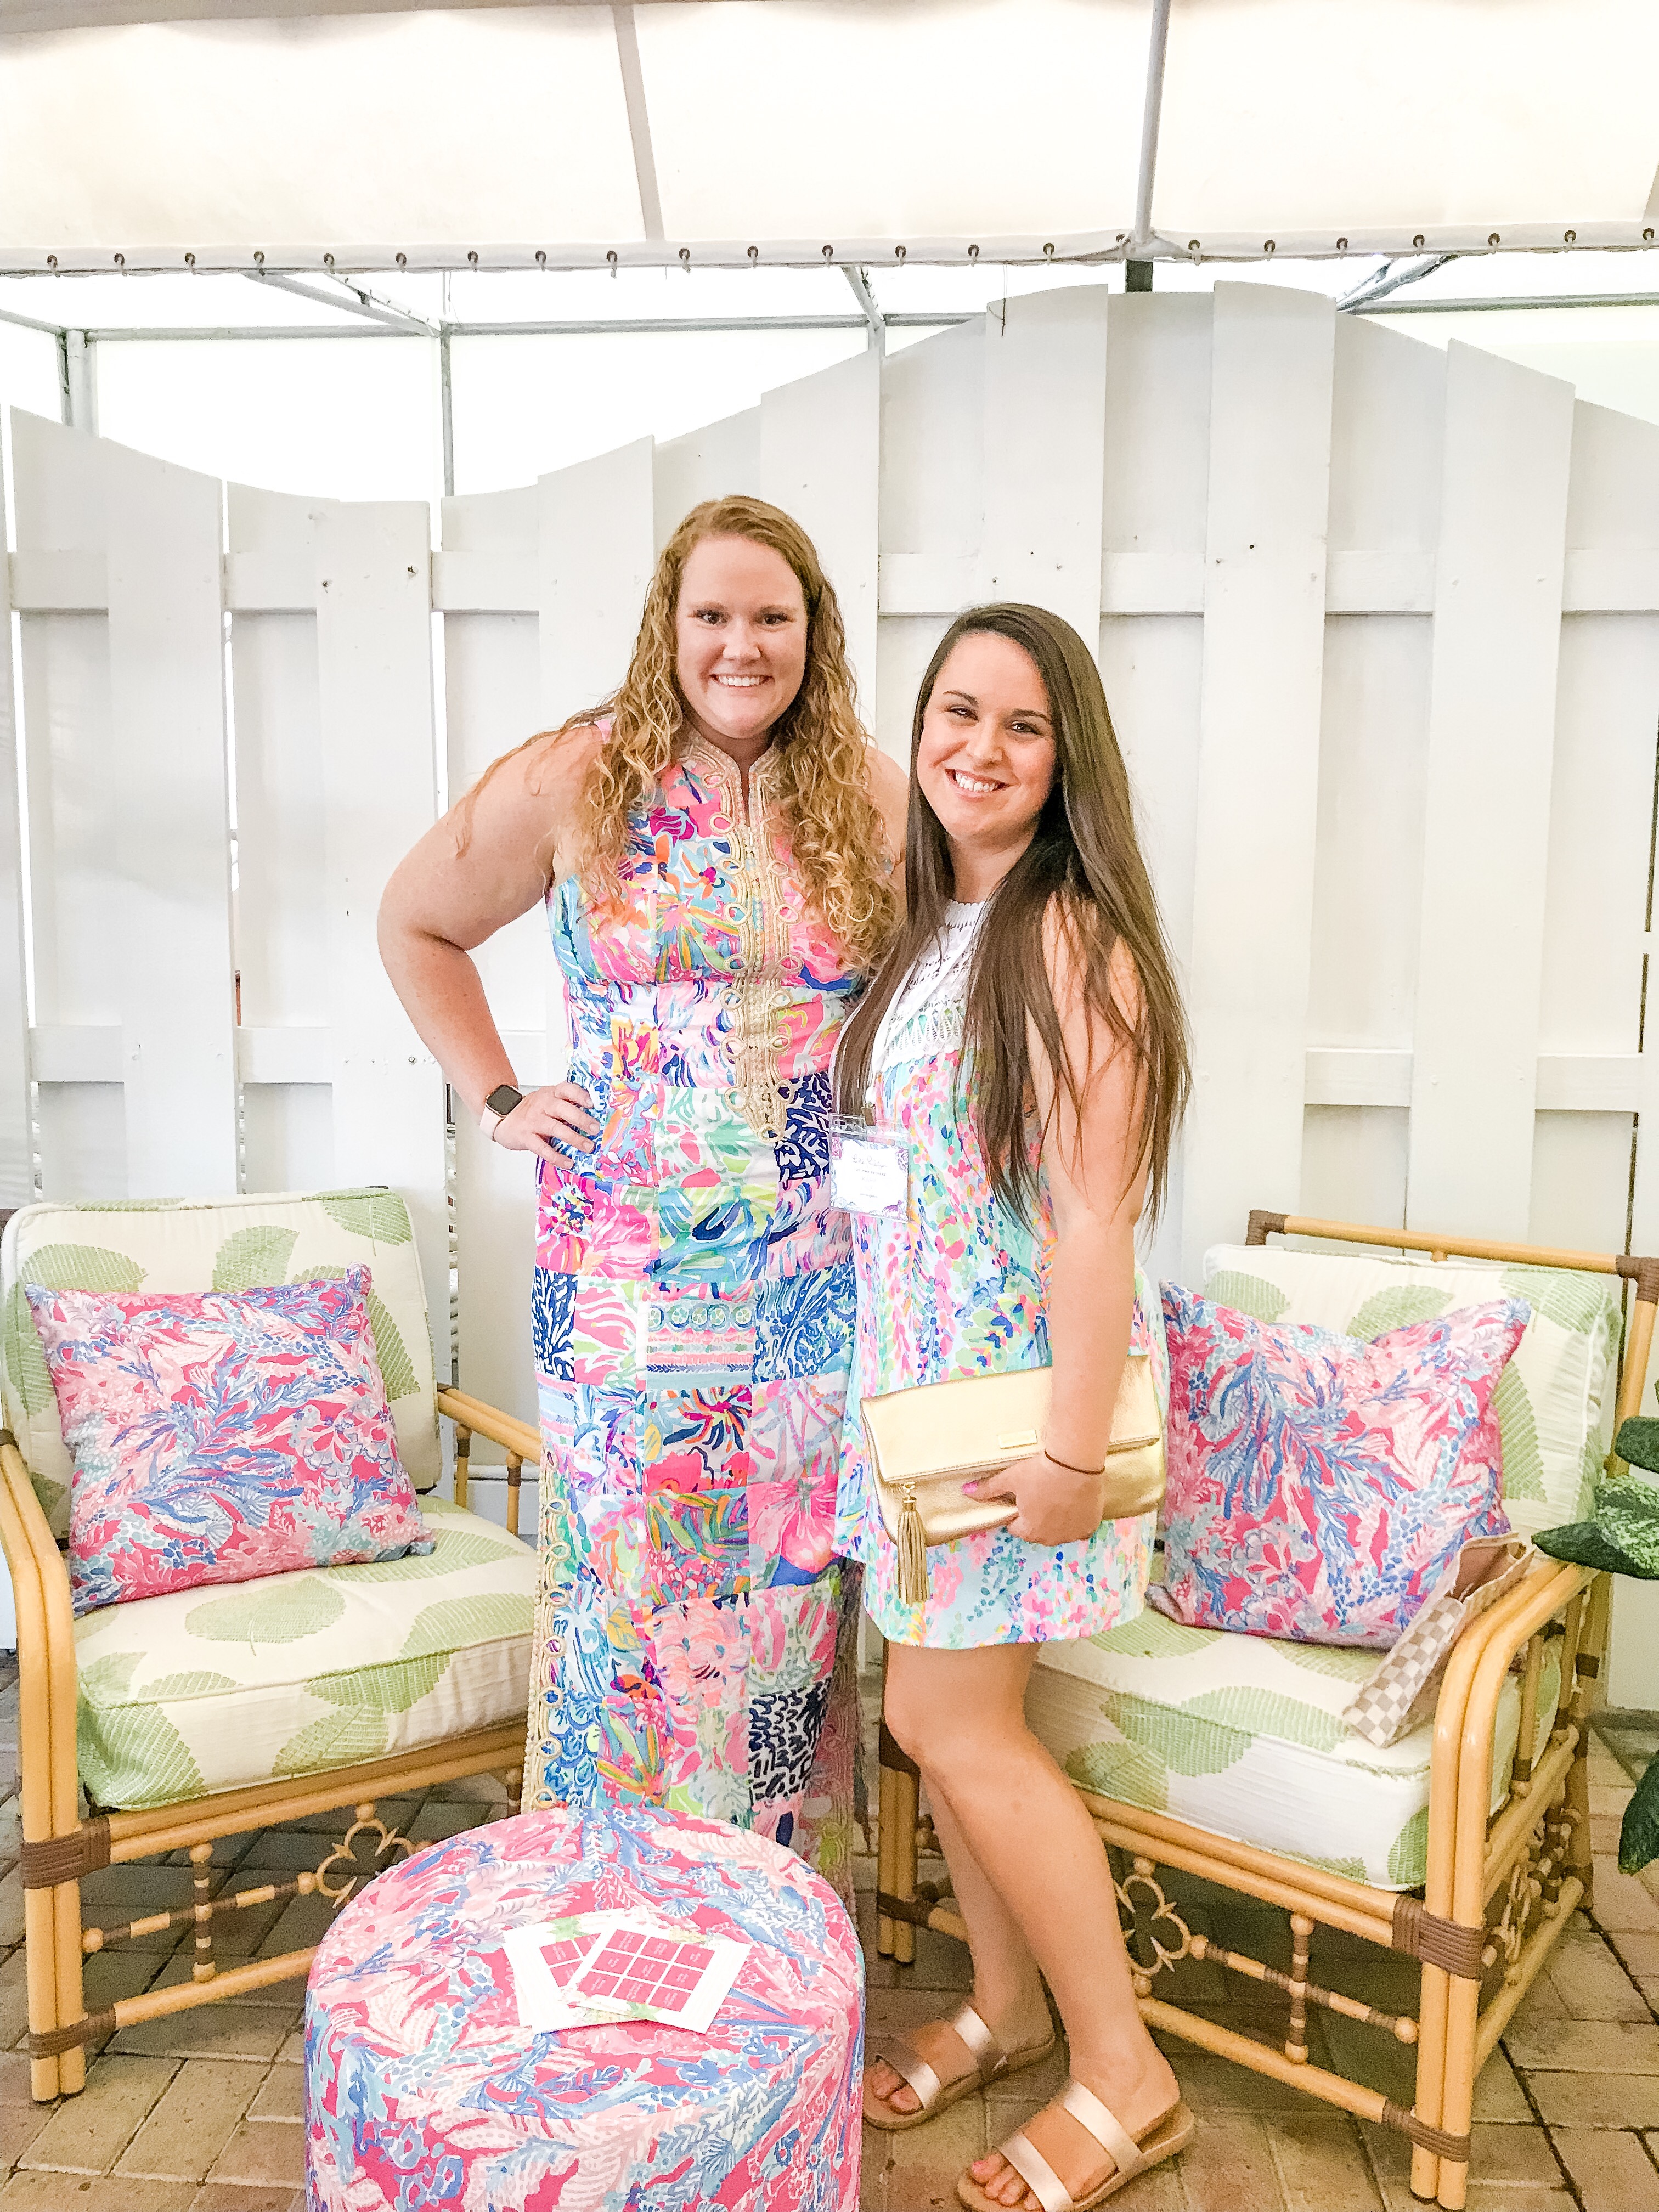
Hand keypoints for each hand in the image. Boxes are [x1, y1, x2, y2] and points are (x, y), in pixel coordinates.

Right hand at [490, 1082, 599, 1161]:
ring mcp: (534, 1122)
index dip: (579, 1095)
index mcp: (551, 1094)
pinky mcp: (526, 1138)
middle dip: (581, 1119)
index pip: (566, 1089)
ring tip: (587, 1147)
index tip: (592, 1104)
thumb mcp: (548, 1100)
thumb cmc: (532, 1111)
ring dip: (573, 1138)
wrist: (503, 1117)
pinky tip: (568, 1162)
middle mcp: (543, 1106)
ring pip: (555, 1128)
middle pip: (563, 1109)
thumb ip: (567, 1105)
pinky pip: (543, 1148)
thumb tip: (595, 1117)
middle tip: (595, 1129)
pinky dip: (556, 1157)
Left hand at [966, 1452, 1104, 1546]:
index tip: (1022, 1499)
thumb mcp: (1010, 1478)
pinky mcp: (1090, 1525)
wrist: (1074, 1464)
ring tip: (1058, 1496)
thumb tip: (966, 1491)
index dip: (1017, 1513)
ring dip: (1057, 1520)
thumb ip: (988, 1489)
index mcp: (1030, 1530)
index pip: (1017, 1528)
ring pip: (1060, 1531)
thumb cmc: (1039, 1472)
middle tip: (1040, 1495)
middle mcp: (1051, 1538)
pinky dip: (1076, 1518)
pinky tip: (1073, 1502)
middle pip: (1038, 1532)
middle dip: (1037, 1518)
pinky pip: (1079, 1527)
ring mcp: (1072, 1533)